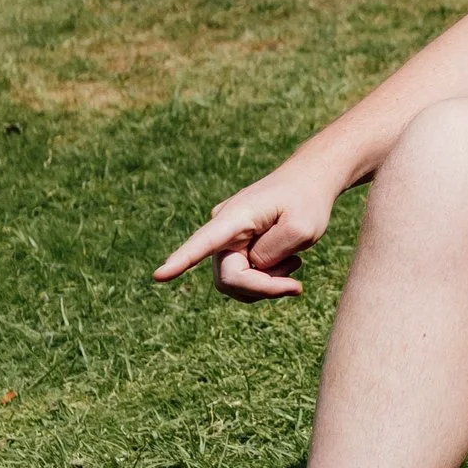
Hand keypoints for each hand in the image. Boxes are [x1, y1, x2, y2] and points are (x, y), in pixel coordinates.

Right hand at [154, 160, 345, 300]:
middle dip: (263, 287)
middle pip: (230, 278)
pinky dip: (266, 279)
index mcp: (236, 217)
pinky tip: (287, 262)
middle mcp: (223, 227)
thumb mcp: (302, 230)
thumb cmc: (308, 201)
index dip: (181, 261)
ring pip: (236, 282)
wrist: (309, 180)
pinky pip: (242, 277)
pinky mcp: (233, 247)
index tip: (158, 275)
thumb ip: (271, 254)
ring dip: (266, 283)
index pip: (204, 242)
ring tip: (294, 262)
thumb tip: (248, 267)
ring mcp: (225, 238)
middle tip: (296, 285)